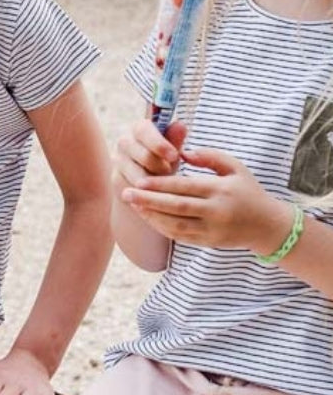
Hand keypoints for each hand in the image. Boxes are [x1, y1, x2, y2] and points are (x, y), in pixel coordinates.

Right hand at [114, 119, 187, 193]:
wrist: (146, 187)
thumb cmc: (163, 163)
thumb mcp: (171, 153)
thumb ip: (175, 140)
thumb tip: (180, 125)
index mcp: (139, 129)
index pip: (143, 130)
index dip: (159, 143)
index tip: (174, 156)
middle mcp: (125, 142)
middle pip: (143, 154)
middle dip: (160, 166)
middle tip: (169, 171)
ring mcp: (118, 160)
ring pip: (139, 175)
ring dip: (154, 182)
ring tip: (162, 183)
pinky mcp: (116, 179)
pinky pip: (134, 188)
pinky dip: (146, 193)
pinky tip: (152, 193)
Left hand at [119, 141, 291, 252]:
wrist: (268, 225)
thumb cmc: (248, 190)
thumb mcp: (235, 167)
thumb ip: (209, 156)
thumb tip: (183, 152)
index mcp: (221, 190)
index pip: (184, 187)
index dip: (160, 185)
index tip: (139, 181)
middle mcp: (216, 212)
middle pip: (176, 207)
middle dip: (148, 201)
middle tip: (126, 193)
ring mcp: (212, 230)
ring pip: (176, 225)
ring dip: (151, 216)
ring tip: (133, 205)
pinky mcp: (209, 242)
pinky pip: (181, 237)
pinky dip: (162, 228)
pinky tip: (148, 218)